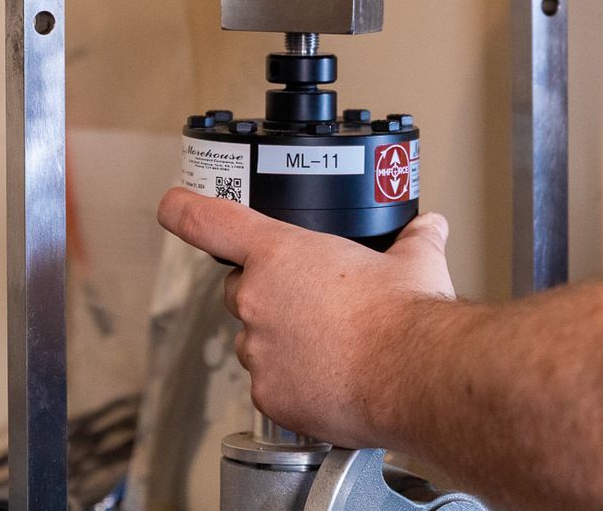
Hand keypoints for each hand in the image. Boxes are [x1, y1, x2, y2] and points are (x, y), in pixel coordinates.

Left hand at [156, 187, 456, 444]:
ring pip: (255, 341)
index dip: (185, 208)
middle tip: (313, 303)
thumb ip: (415, 239)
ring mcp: (259, 351)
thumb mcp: (414, 261)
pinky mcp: (269, 397)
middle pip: (240, 289)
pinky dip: (293, 384)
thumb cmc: (405, 318)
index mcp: (281, 254)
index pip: (210, 221)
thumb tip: (429, 228)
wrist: (414, 377)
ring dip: (282, 341)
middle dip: (268, 294)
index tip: (172, 204)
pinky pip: (270, 386)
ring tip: (329, 346)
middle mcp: (258, 300)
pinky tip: (330, 380)